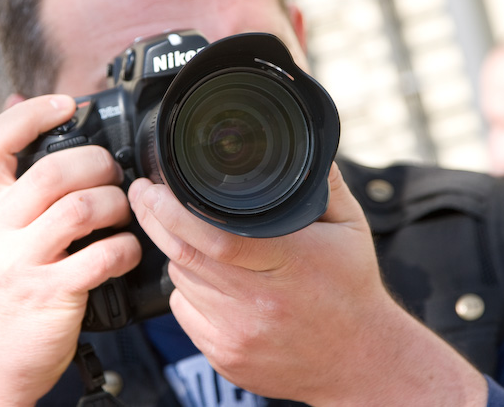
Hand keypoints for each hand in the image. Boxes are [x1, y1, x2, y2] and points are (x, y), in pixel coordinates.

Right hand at [0, 95, 141, 405]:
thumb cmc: (1, 290)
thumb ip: (9, 178)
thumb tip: (18, 101)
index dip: (32, 113)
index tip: (66, 105)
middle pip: (52, 171)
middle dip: (96, 163)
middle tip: (114, 173)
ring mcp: (21, 264)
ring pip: (80, 208)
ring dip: (116, 205)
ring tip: (123, 213)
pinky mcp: (51, 295)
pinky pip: (101, 257)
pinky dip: (126, 249)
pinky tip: (128, 251)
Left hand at [128, 163, 486, 405]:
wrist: (360, 360)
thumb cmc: (351, 289)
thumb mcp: (349, 226)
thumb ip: (323, 183)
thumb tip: (300, 143)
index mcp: (290, 262)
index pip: (213, 235)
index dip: (171, 210)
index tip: (152, 186)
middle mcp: (259, 301)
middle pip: (184, 255)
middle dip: (154, 219)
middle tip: (143, 195)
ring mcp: (238, 333)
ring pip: (180, 280)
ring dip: (175, 253)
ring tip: (188, 236)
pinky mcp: (225, 355)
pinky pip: (183, 312)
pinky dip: (185, 288)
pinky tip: (206, 279)